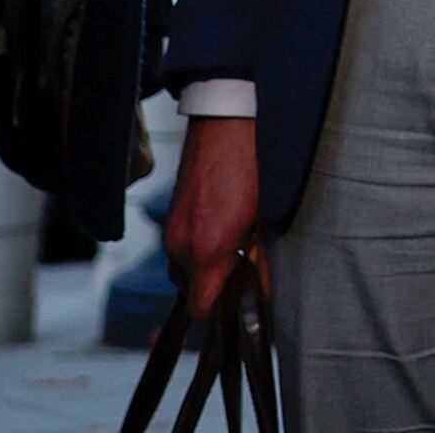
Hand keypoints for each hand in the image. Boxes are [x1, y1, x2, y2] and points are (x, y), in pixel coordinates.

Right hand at [163, 115, 261, 322]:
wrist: (225, 127)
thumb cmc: (251, 170)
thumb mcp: (265, 221)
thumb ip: (262, 264)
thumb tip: (265, 295)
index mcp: (208, 252)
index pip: (199, 308)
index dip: (218, 308)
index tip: (236, 297)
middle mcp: (181, 247)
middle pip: (189, 291)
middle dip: (212, 285)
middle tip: (240, 264)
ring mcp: (171, 231)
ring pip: (182, 269)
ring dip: (202, 266)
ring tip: (232, 242)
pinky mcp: (169, 217)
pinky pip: (178, 247)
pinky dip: (194, 246)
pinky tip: (219, 224)